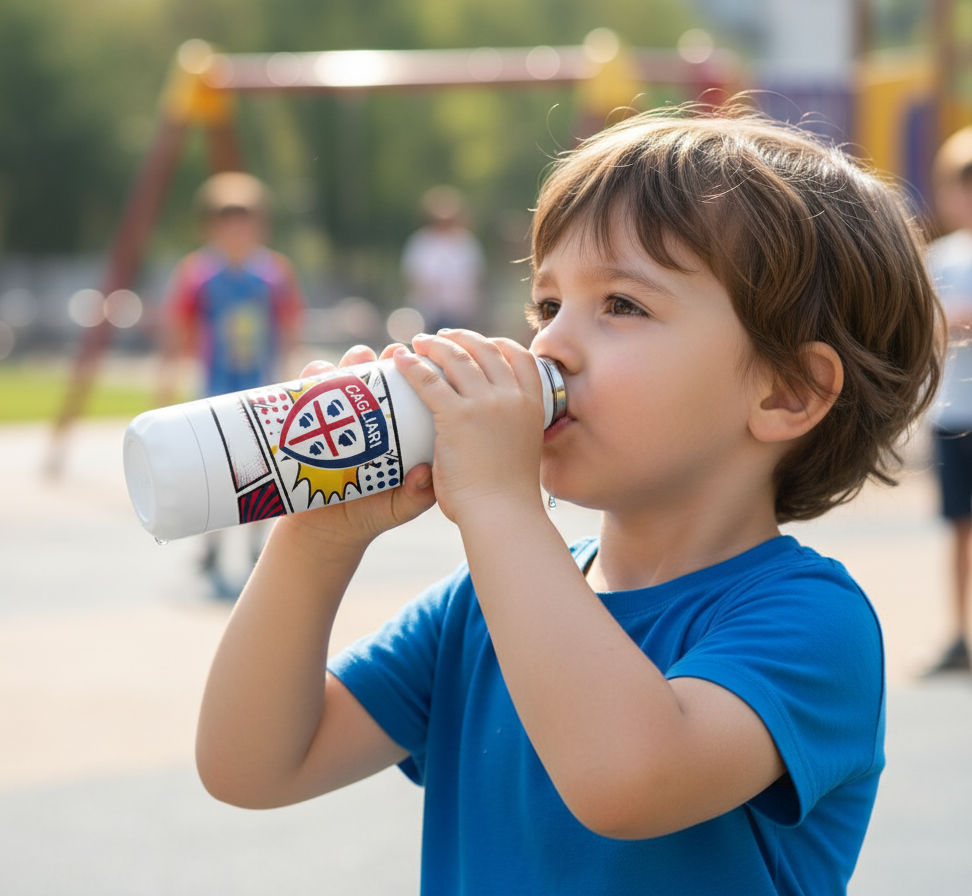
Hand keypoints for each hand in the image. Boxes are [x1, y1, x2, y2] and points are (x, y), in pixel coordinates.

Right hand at [278, 344, 436, 548]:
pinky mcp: (302, 424)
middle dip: (375, 359)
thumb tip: (423, 474)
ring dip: (343, 363)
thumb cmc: (373, 512)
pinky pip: (301, 396)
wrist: (330, 530)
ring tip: (353, 361)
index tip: (419, 363)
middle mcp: (361, 415)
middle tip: (385, 356)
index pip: (403, 391)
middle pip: (369, 376)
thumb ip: (417, 494)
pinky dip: (308, 379)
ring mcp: (331, 417)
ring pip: (335, 378)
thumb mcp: (401, 505)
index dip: (412, 372)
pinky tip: (315, 376)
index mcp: (392, 427)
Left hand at [394, 330, 545, 524]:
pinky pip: (430, 380)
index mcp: (532, 405)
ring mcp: (485, 403)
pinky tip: (401, 360)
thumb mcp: (521, 452)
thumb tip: (496, 433)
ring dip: (436, 344)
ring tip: (419, 342)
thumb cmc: (508, 495)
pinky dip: (413, 366)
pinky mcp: (457, 416)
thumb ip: (510, 434)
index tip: (483, 342)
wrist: (502, 512)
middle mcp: (512, 397)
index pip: (521, 357)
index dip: (500, 343)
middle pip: (486, 349)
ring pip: (457, 358)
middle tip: (443, 337)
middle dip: (463, 337)